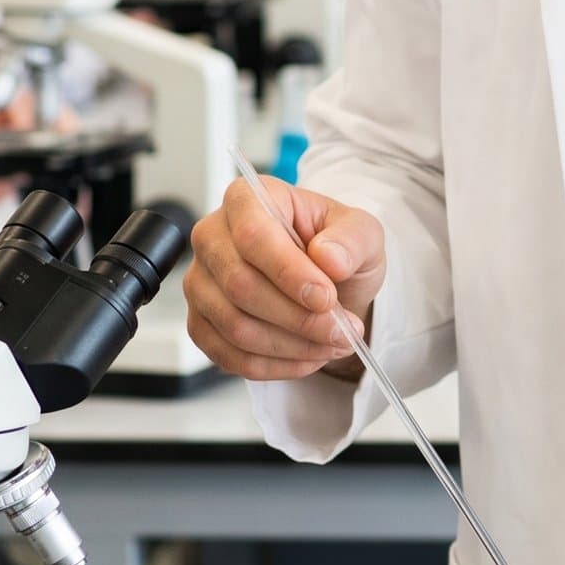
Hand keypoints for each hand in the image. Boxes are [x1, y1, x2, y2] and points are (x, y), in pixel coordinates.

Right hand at [184, 177, 386, 382]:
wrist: (326, 282)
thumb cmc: (336, 248)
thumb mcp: (362, 233)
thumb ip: (352, 239)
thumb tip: (329, 257)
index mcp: (247, 199)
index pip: (252, 235)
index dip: (288, 271)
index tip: (325, 297)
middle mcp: (213, 237)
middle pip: (240, 285)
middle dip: (298, 317)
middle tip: (341, 329)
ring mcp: (201, 283)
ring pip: (235, 326)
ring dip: (292, 345)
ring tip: (333, 342)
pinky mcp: (201, 323)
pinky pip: (229, 355)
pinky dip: (276, 365)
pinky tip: (308, 356)